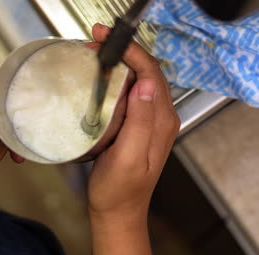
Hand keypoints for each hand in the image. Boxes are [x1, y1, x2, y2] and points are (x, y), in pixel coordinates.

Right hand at [88, 24, 180, 254]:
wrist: (118, 211)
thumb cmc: (119, 190)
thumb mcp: (128, 157)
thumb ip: (140, 121)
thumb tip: (146, 85)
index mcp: (161, 122)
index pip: (151, 73)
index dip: (130, 51)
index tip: (105, 39)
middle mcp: (162, 118)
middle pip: (148, 71)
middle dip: (124, 51)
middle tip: (96, 42)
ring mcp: (152, 121)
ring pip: (141, 79)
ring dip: (121, 62)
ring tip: (97, 53)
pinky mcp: (140, 125)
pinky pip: (134, 93)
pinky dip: (119, 78)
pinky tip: (103, 77)